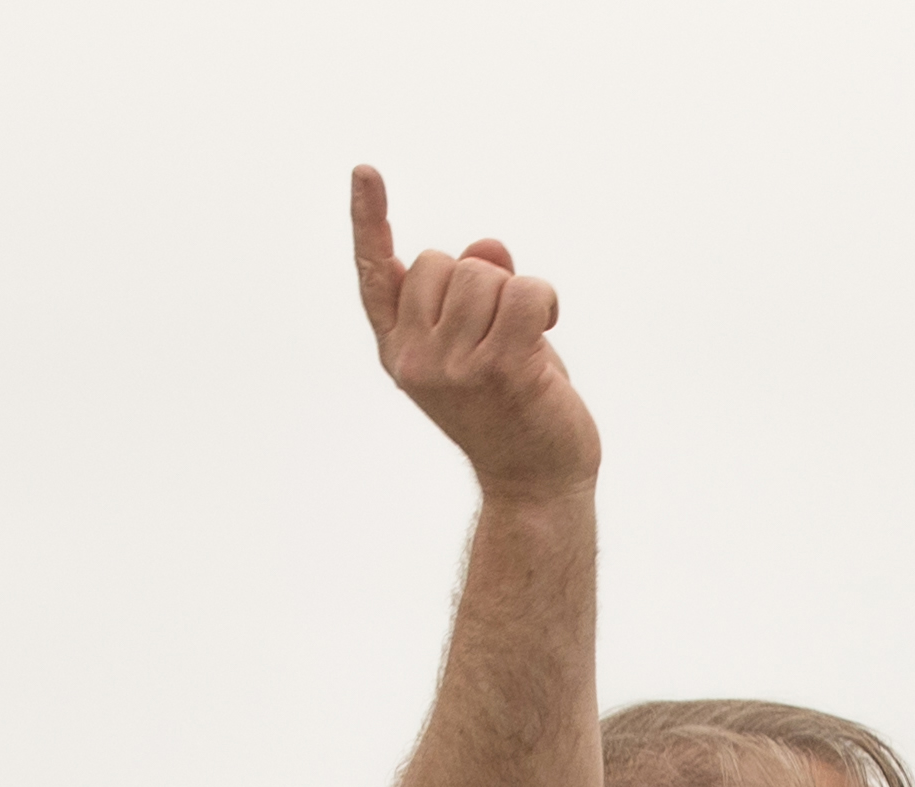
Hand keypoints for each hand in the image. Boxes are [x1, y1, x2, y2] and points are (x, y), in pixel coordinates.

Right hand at [350, 165, 600, 501]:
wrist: (536, 486)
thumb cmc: (512, 413)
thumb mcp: (484, 342)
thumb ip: (477, 289)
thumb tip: (488, 246)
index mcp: (400, 352)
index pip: (376, 276)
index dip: (370, 222)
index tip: (366, 171)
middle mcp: (417, 360)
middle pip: (444, 263)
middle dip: (481, 284)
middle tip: (499, 337)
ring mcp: (456, 367)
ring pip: (485, 275)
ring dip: (516, 297)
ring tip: (524, 343)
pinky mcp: (501, 370)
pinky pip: (524, 292)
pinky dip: (544, 300)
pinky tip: (548, 327)